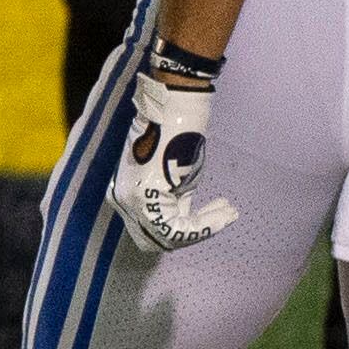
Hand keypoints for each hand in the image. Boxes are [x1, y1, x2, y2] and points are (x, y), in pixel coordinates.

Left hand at [105, 69, 237, 252]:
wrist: (173, 108)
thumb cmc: (176, 136)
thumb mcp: (172, 179)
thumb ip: (173, 202)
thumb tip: (184, 221)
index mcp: (124, 194)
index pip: (150, 231)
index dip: (184, 231)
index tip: (212, 216)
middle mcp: (121, 200)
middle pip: (155, 241)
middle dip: (191, 234)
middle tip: (220, 216)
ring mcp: (131, 199)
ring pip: (170, 237)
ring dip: (205, 227)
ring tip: (227, 211)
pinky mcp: (146, 196)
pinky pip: (179, 227)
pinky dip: (207, 224)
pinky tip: (224, 211)